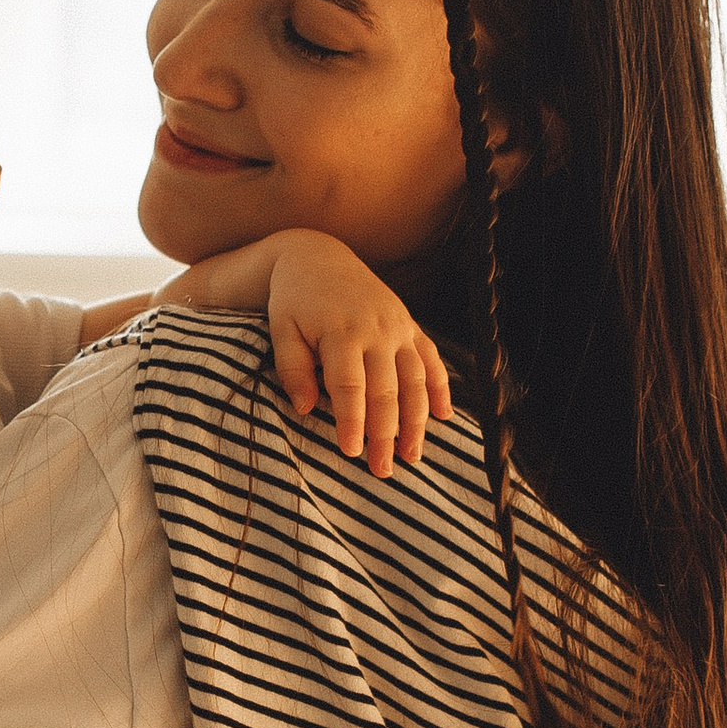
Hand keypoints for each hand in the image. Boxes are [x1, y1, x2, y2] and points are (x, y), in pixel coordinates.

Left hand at [265, 236, 452, 479]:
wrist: (318, 256)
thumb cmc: (294, 300)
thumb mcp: (282, 329)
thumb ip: (292, 368)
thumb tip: (304, 408)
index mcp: (342, 332)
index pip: (350, 386)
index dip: (352, 422)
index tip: (350, 452)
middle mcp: (377, 330)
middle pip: (387, 391)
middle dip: (386, 434)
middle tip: (382, 471)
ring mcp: (398, 327)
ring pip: (415, 380)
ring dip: (417, 421)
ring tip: (413, 456)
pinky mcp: (410, 325)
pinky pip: (432, 359)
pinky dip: (441, 387)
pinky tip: (444, 416)